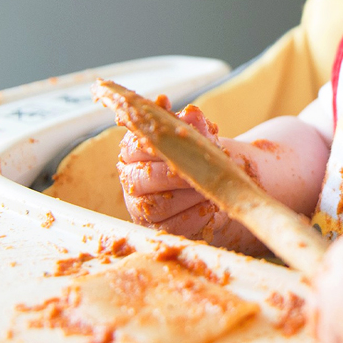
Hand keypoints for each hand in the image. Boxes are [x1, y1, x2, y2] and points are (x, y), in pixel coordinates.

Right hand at [116, 97, 263, 253]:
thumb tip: (191, 114)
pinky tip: (210, 203)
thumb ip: (192, 124)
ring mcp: (139, 206)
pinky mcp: (155, 228)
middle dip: (179, 172)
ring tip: (211, 185)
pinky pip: (172, 225)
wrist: (212, 186)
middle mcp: (130, 177)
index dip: (162, 143)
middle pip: (144, 176)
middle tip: (205, 167)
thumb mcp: (197, 135)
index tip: (188, 140)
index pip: (135, 145)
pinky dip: (195, 214)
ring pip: (159, 203)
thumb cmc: (198, 156)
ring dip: (190, 194)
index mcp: (133, 149)